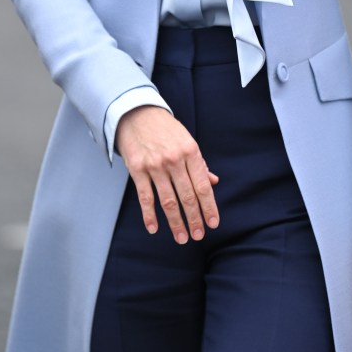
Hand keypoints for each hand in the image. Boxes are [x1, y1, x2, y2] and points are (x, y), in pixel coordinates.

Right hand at [115, 105, 218, 244]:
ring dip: (176, 222)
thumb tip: (213, 182)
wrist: (137, 114)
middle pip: (187, 196)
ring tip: (182, 238)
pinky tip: (154, 228)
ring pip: (168, 201)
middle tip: (198, 235)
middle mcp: (174, 160)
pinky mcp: (137, 169)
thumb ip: (199, 163)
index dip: (209, 207)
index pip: (202, 186)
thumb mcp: (187, 141)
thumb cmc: (166, 129)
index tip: (213, 223)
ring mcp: (155, 165)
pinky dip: (149, 215)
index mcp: (190, 151)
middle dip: (194, 219)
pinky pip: (145, 197)